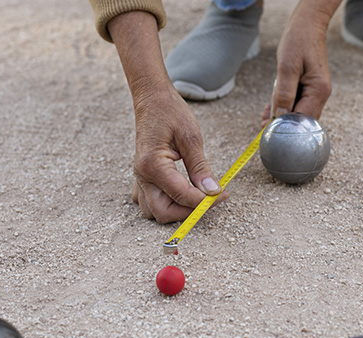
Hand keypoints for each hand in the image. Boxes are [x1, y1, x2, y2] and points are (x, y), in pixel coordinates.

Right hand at [109, 11, 225, 222]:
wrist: (152, 99)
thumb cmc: (170, 112)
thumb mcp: (191, 136)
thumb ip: (200, 167)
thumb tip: (212, 191)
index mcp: (153, 165)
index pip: (182, 195)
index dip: (205, 201)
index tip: (223, 195)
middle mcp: (142, 175)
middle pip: (164, 213)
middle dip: (188, 212)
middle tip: (210, 200)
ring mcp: (139, 178)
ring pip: (154, 211)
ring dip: (176, 210)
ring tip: (196, 197)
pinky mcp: (142, 177)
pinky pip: (149, 201)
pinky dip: (165, 203)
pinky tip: (181, 191)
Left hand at [260, 0, 341, 126]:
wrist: (307, 25)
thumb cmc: (298, 41)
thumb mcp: (287, 66)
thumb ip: (284, 92)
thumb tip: (280, 115)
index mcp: (319, 90)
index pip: (303, 118)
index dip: (286, 126)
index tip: (268, 129)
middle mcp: (321, 94)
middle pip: (302, 119)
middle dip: (283, 124)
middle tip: (263, 125)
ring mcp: (316, 92)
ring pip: (299, 112)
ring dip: (282, 116)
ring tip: (264, 117)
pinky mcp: (310, 88)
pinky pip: (297, 103)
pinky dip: (285, 107)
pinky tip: (272, 107)